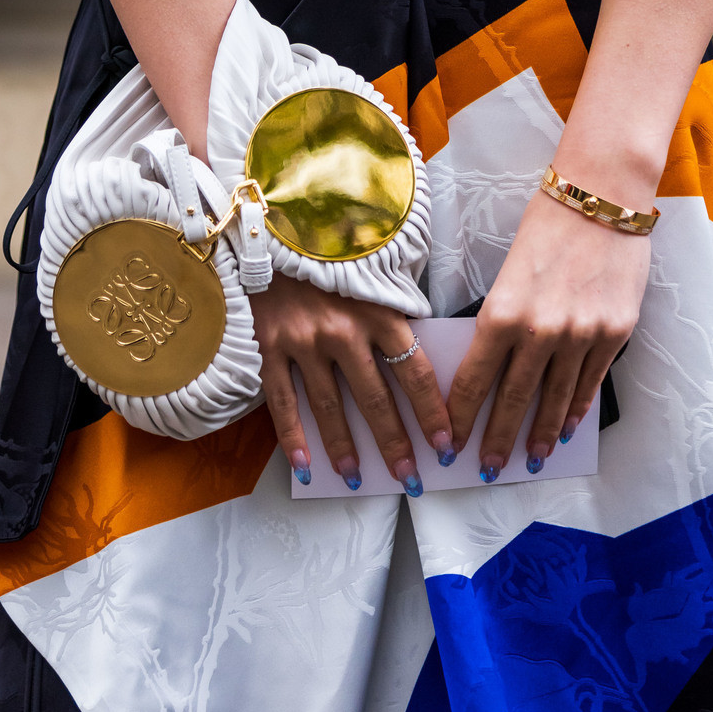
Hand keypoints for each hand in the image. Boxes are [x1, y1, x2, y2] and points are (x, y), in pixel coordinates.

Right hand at [250, 272, 453, 494]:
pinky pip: (283, 402)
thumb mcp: (371, 275)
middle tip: (409, 477)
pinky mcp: (268, 348)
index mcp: (377, 311)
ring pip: (329, 407)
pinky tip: (304, 465)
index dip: (432, 413)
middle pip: (375, 399)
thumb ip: (395, 311)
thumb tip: (423, 354)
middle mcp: (342, 330)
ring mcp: (303, 341)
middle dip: (395, 443)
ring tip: (356, 479)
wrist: (268, 233)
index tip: (444, 445)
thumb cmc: (327, 259)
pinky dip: (293, 437)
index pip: (414, 371)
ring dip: (345, 448)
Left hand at [447, 188, 650, 478]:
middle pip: (513, 399)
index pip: (474, 379)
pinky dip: (575, 409)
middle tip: (488, 468)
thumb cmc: (546, 226)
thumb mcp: (508, 273)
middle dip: (498, 438)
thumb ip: (501, 321)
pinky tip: (566, 428)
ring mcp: (581, 336)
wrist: (601, 199)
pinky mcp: (614, 334)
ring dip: (540, 435)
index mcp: (503, 312)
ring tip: (531, 460)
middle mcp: (541, 331)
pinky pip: (589, 383)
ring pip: (554, 400)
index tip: (452, 445)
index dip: (461, 417)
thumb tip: (490, 366)